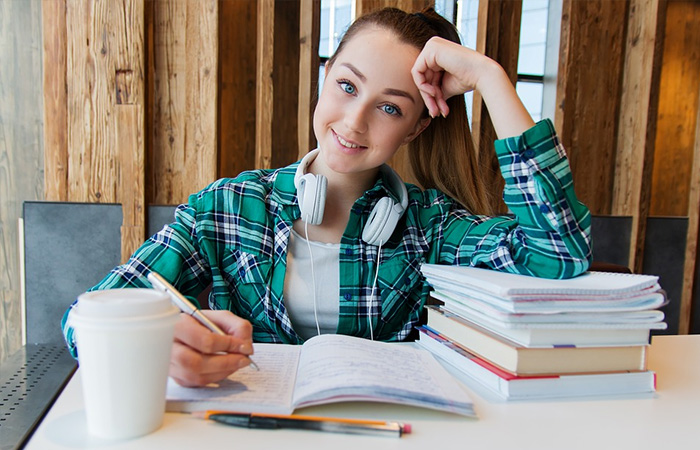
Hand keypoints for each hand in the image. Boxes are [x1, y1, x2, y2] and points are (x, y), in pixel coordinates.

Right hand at [170, 310, 253, 386]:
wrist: (183, 332)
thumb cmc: (201, 324)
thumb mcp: (220, 317)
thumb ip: (237, 327)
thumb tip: (246, 347)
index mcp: (177, 326)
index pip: (204, 340)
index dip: (228, 345)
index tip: (244, 346)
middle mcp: (168, 347)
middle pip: (196, 363)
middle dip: (226, 363)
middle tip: (244, 359)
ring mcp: (170, 365)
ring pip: (196, 377)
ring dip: (223, 372)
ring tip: (236, 363)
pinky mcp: (176, 377)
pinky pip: (197, 383)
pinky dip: (216, 377)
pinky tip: (224, 368)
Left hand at [412, 36, 534, 137]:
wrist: (482, 75)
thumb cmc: (468, 79)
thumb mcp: (445, 86)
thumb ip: (433, 89)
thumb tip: (427, 105)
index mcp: (437, 52)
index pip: (426, 76)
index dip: (430, 95)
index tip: (438, 110)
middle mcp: (433, 45)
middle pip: (422, 77)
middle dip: (429, 98)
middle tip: (436, 113)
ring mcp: (432, 45)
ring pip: (419, 77)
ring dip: (428, 96)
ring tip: (437, 108)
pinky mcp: (431, 49)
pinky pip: (417, 72)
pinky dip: (423, 86)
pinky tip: (434, 93)